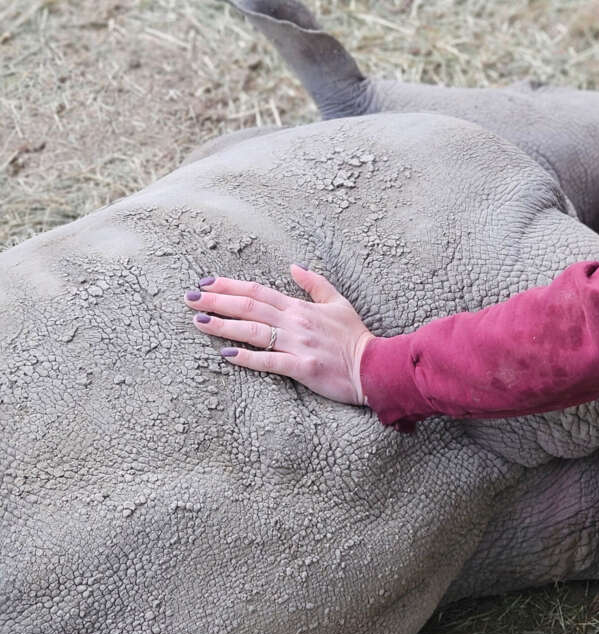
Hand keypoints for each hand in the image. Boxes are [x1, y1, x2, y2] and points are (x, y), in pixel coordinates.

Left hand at [184, 264, 373, 406]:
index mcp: (301, 307)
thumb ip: (315, 284)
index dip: (230, 286)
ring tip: (198, 322)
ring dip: (224, 326)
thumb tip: (294, 266)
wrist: (373, 366)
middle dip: (217, 302)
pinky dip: (247, 357)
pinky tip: (225, 354)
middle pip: (249, 308)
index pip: (258, 292)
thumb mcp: (338, 302)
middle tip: (190, 298)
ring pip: (254, 332)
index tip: (205, 283)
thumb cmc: (354, 336)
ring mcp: (298, 345)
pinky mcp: (302, 367)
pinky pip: (270, 361)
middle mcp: (296, 322)